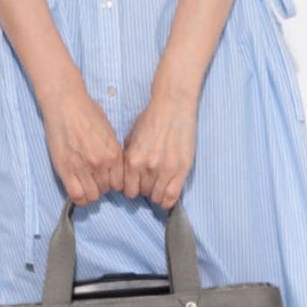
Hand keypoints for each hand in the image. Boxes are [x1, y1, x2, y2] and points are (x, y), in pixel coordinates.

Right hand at [39, 78, 124, 204]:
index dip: (113, 183)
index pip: (119, 184)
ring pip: (92, 196)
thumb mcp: (109, 132)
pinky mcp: (66, 170)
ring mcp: (83, 168)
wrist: (65, 104)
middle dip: (101, 187)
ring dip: (89, 192)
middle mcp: (101, 164)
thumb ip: (112, 152)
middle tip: (93, 179)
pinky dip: (78, 197)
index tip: (107, 179)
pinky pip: (76, 196)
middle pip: (105, 190)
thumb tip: (113, 168)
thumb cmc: (87, 113)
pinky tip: (77, 189)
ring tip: (85, 184)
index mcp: (114, 154)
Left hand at [122, 89, 197, 209]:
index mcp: (132, 160)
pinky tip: (167, 195)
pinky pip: (172, 196)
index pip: (127, 190)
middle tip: (149, 181)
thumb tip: (125, 174)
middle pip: (142, 194)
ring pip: (157, 197)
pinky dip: (168, 200)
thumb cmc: (152, 119)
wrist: (173, 106)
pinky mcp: (181, 170)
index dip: (131, 189)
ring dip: (157, 193)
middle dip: (144, 190)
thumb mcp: (132, 137)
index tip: (136, 185)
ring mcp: (164, 170)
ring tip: (159, 184)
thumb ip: (128, 157)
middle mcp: (146, 168)